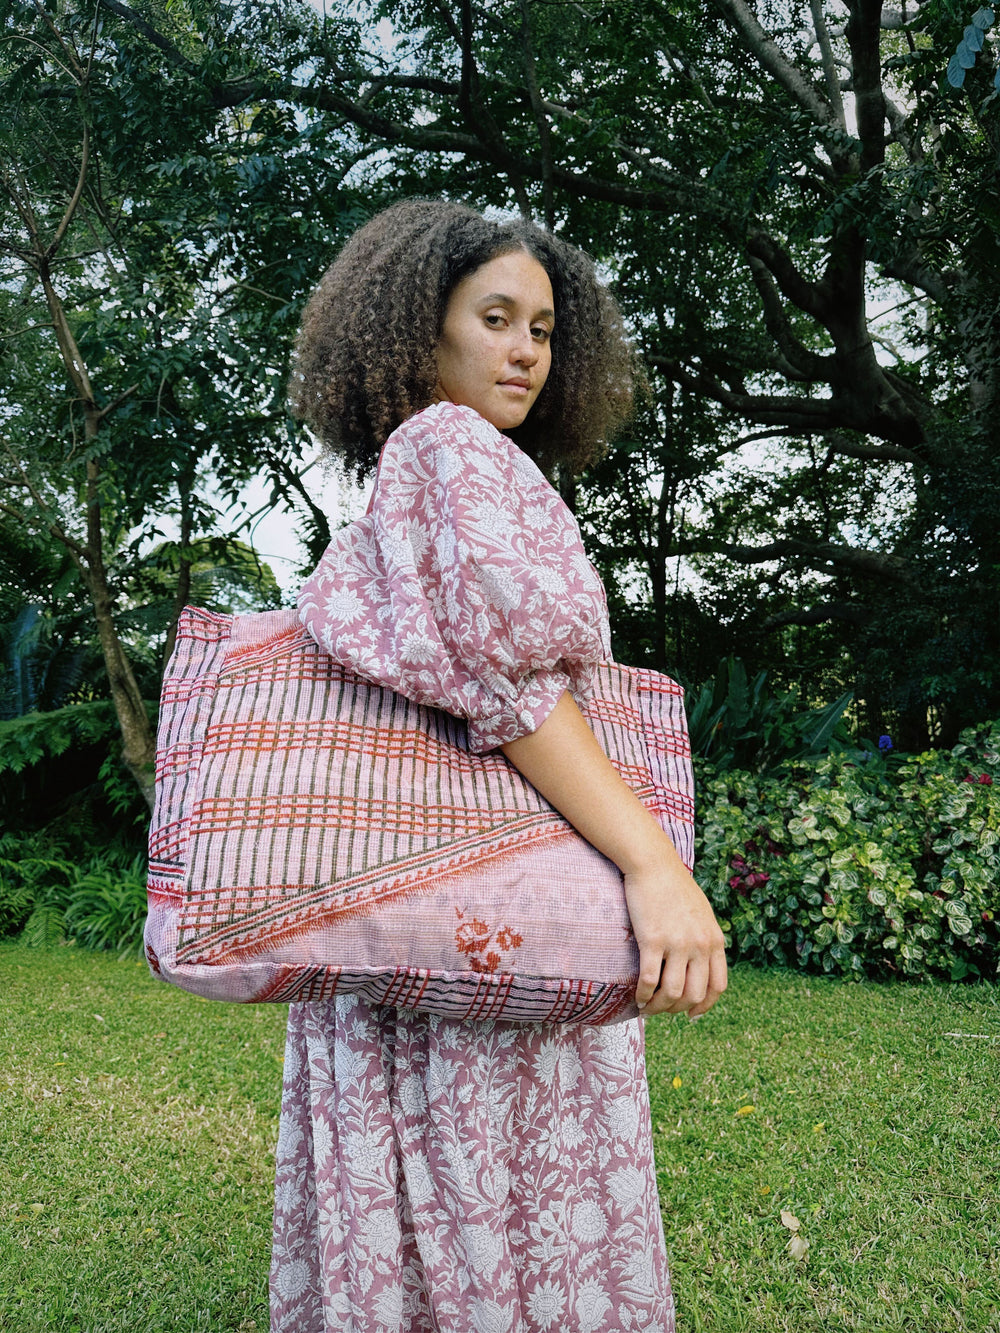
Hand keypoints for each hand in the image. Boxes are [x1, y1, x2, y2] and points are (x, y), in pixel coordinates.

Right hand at [623, 863, 727, 1017]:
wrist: (653, 864)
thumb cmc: (674, 887)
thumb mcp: (702, 913)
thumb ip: (705, 938)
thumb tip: (701, 964)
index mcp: (714, 940)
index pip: (717, 986)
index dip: (704, 1006)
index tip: (690, 1014)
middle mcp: (700, 945)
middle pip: (694, 995)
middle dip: (677, 1010)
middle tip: (662, 1010)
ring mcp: (677, 943)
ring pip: (671, 993)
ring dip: (658, 1008)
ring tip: (646, 1008)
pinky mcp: (653, 940)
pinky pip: (649, 979)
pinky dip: (643, 995)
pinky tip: (637, 997)